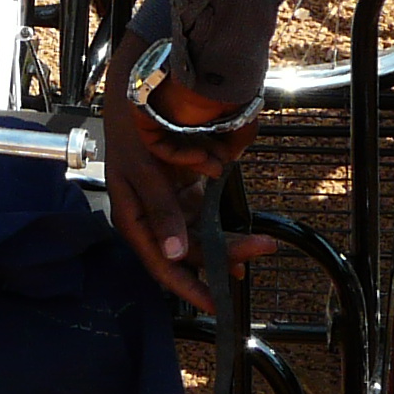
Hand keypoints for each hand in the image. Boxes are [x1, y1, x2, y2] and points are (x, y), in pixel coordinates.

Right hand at [98, 52, 263, 310]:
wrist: (137, 88)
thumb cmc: (132, 130)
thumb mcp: (143, 171)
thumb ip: (161, 212)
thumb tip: (175, 254)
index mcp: (135, 220)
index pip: (162, 265)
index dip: (189, 288)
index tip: (216, 306)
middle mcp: (152, 219)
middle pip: (188, 252)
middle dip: (223, 257)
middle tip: (259, 252)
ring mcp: (168, 205)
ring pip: (201, 236)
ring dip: (228, 244)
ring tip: (261, 247)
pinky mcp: (182, 191)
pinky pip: (206, 217)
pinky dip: (224, 226)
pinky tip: (246, 234)